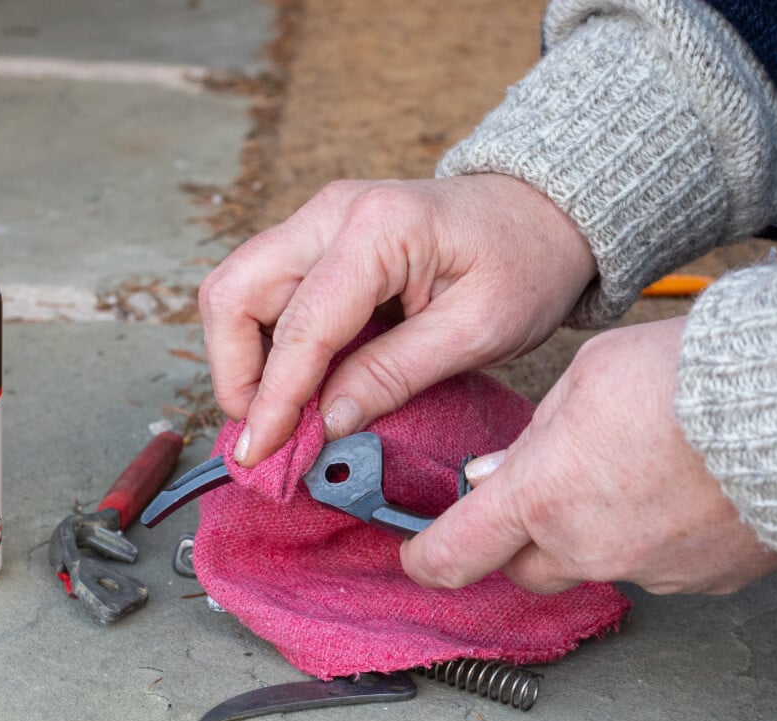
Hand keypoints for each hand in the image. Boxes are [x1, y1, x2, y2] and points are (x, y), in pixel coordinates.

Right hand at [199, 175, 596, 465]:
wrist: (541, 215)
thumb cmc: (525, 264)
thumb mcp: (477, 331)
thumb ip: (395, 374)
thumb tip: (326, 422)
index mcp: (380, 227)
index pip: (301, 324)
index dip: (275, 397)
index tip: (262, 452)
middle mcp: (332, 212)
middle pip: (235, 290)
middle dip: (235, 371)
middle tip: (264, 431)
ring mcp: (318, 220)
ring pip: (236, 288)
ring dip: (242, 356)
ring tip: (278, 412)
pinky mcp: (318, 238)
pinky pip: (263, 289)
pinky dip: (263, 342)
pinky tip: (295, 383)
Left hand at [400, 317, 776, 594]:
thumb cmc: (684, 378)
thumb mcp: (582, 379)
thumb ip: (530, 436)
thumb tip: (497, 472)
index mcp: (541, 496)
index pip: (454, 554)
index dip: (424, 559)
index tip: (416, 554)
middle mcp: (585, 547)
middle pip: (522, 567)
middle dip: (517, 537)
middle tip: (540, 491)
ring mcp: (645, 570)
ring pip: (588, 566)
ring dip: (586, 535)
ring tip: (622, 476)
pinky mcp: (698, 580)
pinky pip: (651, 568)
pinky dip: (645, 540)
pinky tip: (668, 493)